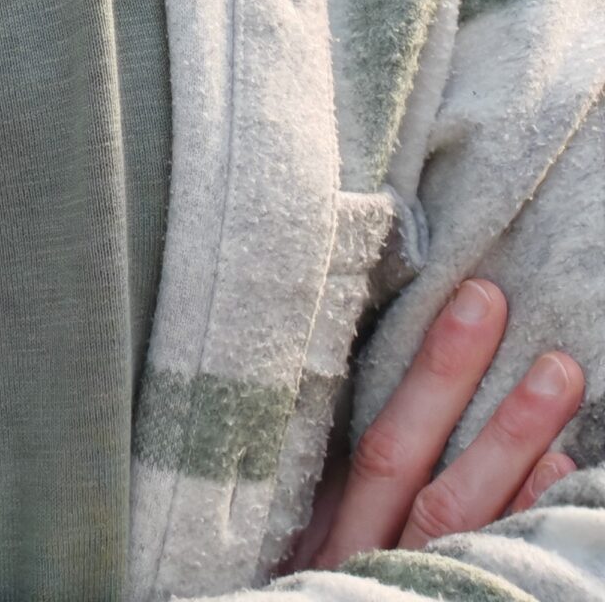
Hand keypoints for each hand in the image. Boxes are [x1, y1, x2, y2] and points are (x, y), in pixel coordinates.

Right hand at [293, 278, 584, 571]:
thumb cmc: (321, 594)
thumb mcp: (312, 552)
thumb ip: (341, 500)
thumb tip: (402, 408)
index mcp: (330, 540)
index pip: (380, 447)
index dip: (427, 378)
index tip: (473, 304)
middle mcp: (371, 567)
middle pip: (419, 470)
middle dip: (460, 384)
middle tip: (503, 306)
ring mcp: (414, 590)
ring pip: (462, 517)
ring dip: (512, 442)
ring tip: (558, 374)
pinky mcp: (456, 600)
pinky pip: (499, 567)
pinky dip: (530, 520)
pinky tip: (565, 474)